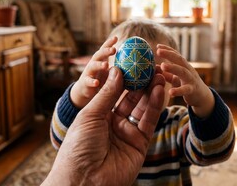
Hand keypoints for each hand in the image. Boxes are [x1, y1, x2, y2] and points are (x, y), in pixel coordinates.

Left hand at [43, 67, 165, 185]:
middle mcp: (113, 123)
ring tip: (158, 74)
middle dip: (140, 82)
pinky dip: (155, 106)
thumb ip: (107, 94)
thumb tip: (117, 71)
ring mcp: (127, 133)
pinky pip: (148, 122)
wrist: (84, 181)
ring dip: (150, 91)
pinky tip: (158, 90)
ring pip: (141, 108)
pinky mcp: (140, 144)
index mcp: (97, 114)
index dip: (124, 76)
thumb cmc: (78, 147)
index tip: (133, 62)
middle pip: (130, 98)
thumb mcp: (90, 115)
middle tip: (150, 66)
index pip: (113, 91)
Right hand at [70, 36, 117, 107]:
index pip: (104, 49)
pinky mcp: (84, 83)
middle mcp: (93, 64)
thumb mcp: (111, 75)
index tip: (116, 38)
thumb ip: (121, 71)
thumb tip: (136, 67)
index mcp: (101, 61)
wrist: (86, 92)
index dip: (109, 43)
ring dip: (99, 64)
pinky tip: (97, 83)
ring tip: (106, 65)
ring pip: (92, 66)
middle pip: (98, 55)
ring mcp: (88, 73)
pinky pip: (87, 81)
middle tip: (114, 49)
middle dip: (105, 51)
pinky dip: (92, 82)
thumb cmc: (102, 81)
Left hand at [156, 44, 214, 117]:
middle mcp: (188, 70)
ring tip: (162, 66)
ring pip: (183, 72)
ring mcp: (191, 79)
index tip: (158, 46)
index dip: (167, 49)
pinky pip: (185, 89)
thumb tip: (155, 68)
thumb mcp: (176, 78)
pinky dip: (178, 90)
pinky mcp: (192, 90)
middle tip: (158, 51)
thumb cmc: (187, 84)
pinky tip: (170, 92)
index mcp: (184, 66)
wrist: (202, 96)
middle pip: (179, 59)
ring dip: (172, 67)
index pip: (176, 55)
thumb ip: (167, 74)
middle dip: (169, 54)